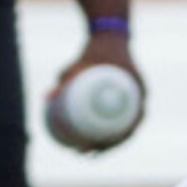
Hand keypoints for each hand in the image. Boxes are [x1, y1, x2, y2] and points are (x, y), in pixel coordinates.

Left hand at [49, 30, 145, 154]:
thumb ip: (67, 77)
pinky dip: (106, 128)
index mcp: (137, 92)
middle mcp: (138, 98)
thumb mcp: (81, 61)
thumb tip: (47, 97)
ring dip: (107, 141)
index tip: (95, 148)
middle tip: (86, 153)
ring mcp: (133, 99)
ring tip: (85, 152)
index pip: (130, 126)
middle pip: (126, 131)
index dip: (114, 142)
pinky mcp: (124, 98)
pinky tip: (88, 136)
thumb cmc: (97, 48)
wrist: (110, 33)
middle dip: (108, 147)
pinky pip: (117, 117)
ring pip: (122, 127)